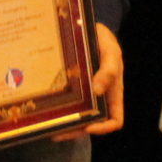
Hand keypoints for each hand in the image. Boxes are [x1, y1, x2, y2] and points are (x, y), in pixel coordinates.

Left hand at [56, 23, 126, 139]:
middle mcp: (99, 98)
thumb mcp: (111, 52)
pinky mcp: (71, 89)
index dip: (104, 127)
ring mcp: (85, 95)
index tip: (89, 126)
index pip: (115, 119)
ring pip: (77, 118)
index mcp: (113, 93)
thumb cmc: (105, 42)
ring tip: (48, 128)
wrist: (87, 29)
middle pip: (91, 124)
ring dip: (64, 125)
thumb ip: (109, 69)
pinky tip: (46, 112)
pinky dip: (58, 111)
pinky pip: (66, 104)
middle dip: (76, 130)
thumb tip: (98, 90)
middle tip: (58, 132)